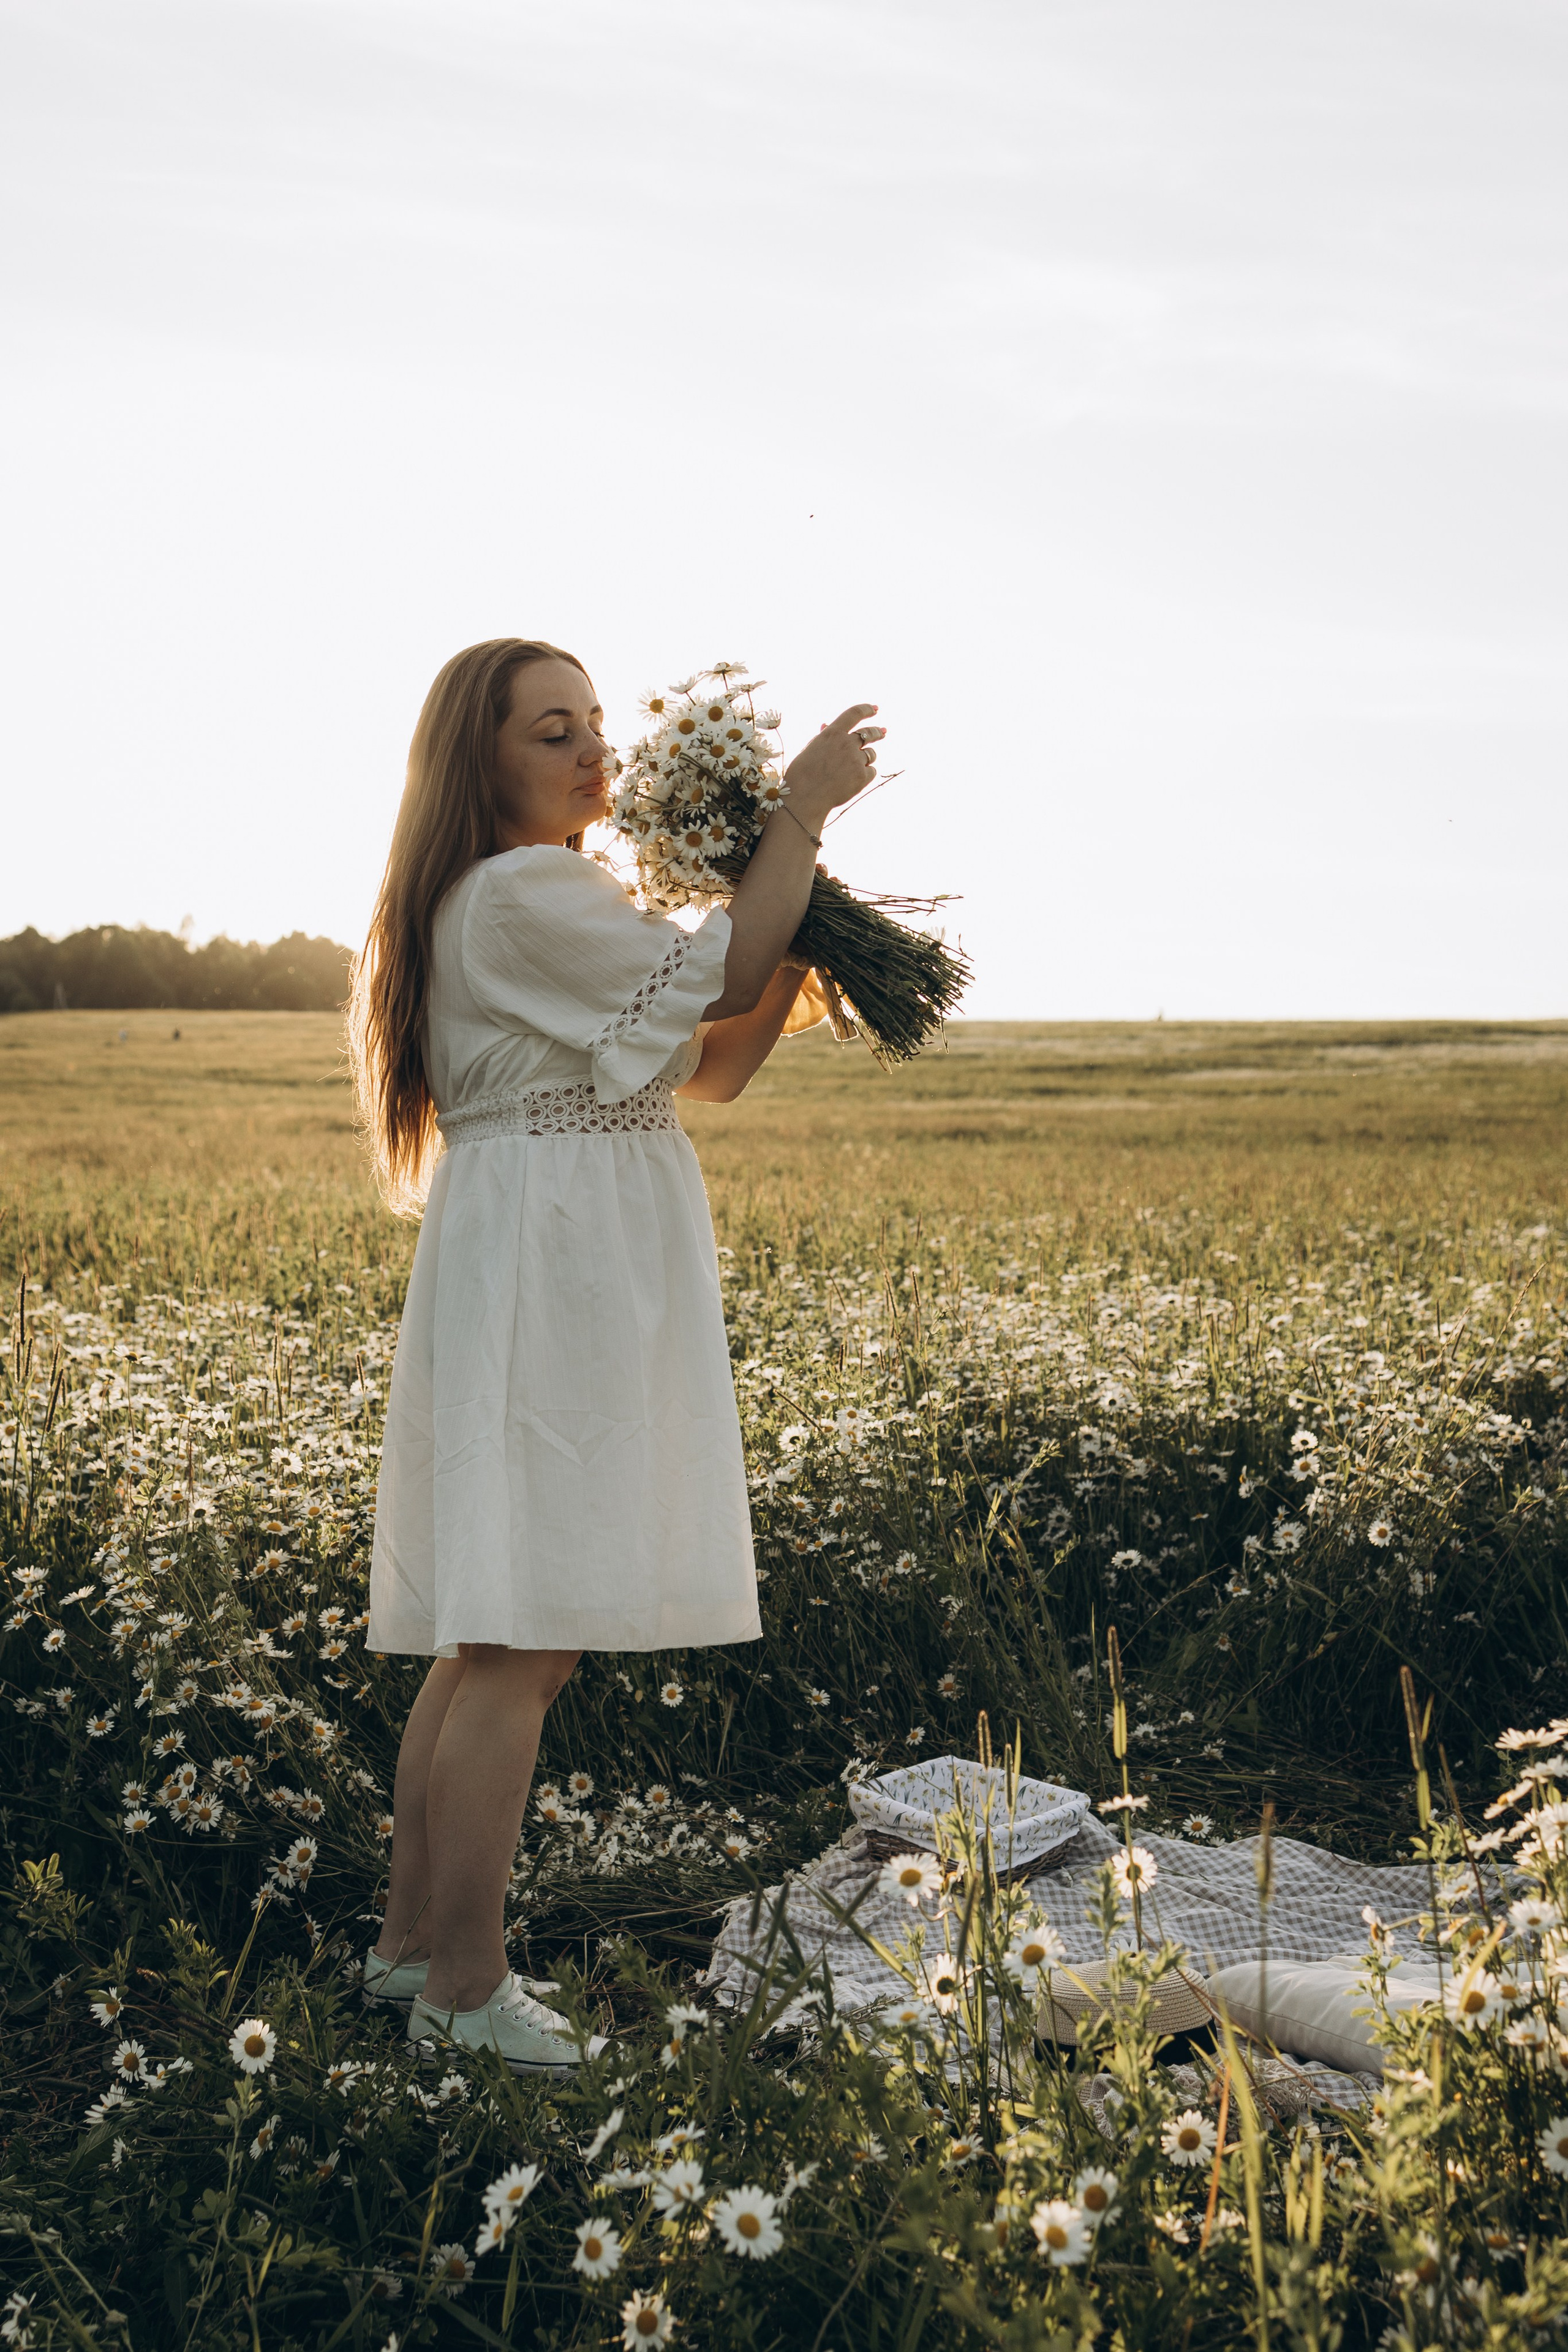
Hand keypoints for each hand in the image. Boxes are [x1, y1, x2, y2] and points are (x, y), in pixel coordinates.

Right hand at [783, 703, 884, 829]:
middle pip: (869, 733)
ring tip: (853, 769)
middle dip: (877, 732)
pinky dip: (865, 774)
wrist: (805, 798)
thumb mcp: (810, 750)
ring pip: (871, 754)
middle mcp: (847, 743)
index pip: (854, 714)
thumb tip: (826, 724)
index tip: (874, 709)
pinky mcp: (862, 776)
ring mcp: (856, 760)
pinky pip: (871, 771)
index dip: (866, 709)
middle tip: (883, 732)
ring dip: (866, 758)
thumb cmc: (802, 774)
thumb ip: (823, 737)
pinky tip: (853, 781)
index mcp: (832, 733)